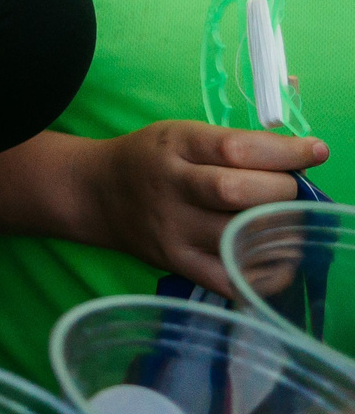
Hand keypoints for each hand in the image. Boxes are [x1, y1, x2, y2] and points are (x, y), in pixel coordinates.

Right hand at [92, 121, 327, 293]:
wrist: (98, 193)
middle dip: (282, 191)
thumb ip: (236, 145)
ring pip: (237, 235)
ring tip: (286, 223)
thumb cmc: (152, 159)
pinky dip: (262, 273)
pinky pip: (229, 277)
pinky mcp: (176, 261)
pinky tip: (272, 259)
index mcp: (176, 145)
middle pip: (238, 192)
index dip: (286, 151)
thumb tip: (306, 157)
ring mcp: (173, 227)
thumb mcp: (183, 135)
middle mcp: (171, 185)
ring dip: (279, 231)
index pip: (237, 148)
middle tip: (288, 191)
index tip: (316, 152)